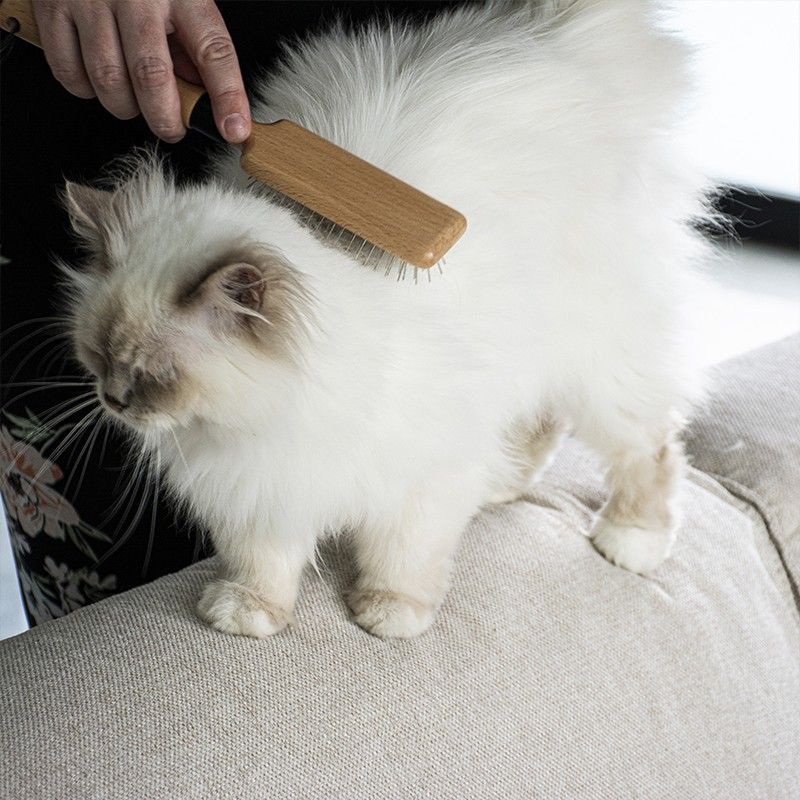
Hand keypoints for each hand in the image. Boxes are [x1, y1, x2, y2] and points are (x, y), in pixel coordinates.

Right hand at [33, 0, 250, 142]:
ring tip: (133, 101)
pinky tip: (99, 81)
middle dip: (165, 118)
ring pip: (109, 81)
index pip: (214, 52)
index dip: (227, 98)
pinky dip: (87, 90)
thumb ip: (194, 46)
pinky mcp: (53, 6)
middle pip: (152, 76)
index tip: (234, 129)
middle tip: (171, 128)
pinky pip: (70, 73)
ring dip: (125, 107)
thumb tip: (201, 95)